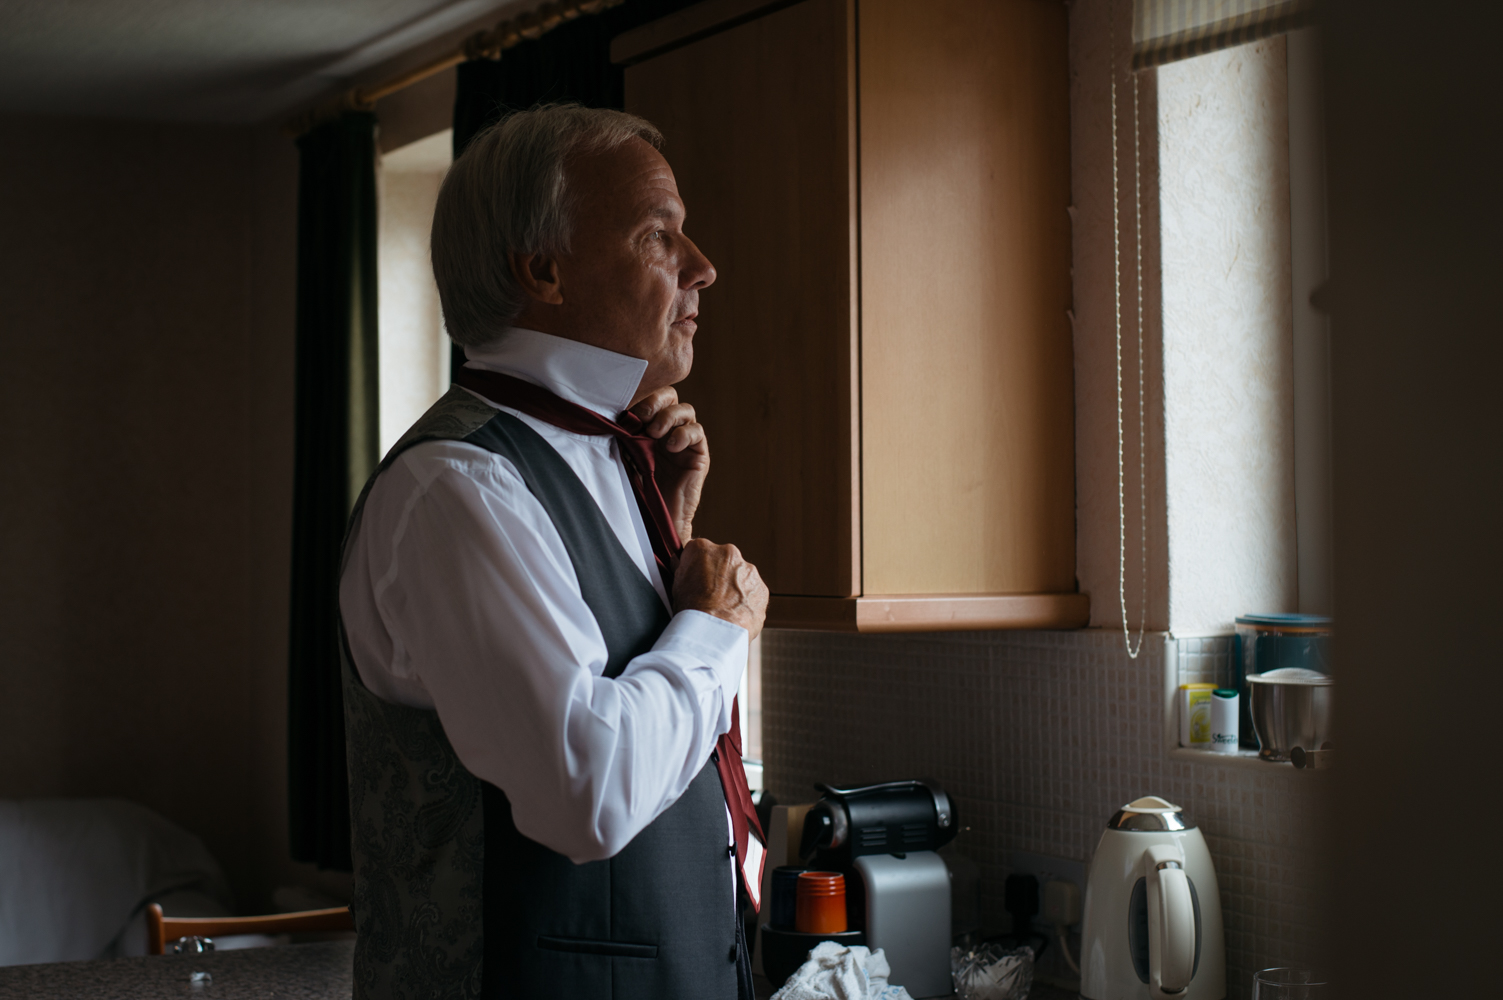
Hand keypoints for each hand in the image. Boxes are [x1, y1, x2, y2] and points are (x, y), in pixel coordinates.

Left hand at [629, 387, 708, 540]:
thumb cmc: (635, 491)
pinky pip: (696, 432)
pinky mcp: (698, 454)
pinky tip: (670, 446)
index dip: (643, 397)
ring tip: (655, 433)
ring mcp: (684, 441)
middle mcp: (667, 430)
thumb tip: (608, 414)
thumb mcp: (623, 458)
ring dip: (669, 417)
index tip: (627, 410)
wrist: (654, 520)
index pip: (650, 397)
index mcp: (647, 426)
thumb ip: (622, 437)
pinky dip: (683, 434)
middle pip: (670, 396)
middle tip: (643, 416)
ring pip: (685, 411)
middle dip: (657, 401)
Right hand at [672, 538, 768, 639]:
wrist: (714, 633)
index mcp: (703, 549)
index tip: (696, 579)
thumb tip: (681, 563)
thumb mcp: (675, 585)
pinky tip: (734, 616)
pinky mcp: (762, 589)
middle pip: (723, 561)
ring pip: (741, 577)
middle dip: (718, 575)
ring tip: (722, 609)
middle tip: (709, 596)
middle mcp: (728, 553)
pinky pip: (753, 593)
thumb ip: (682, 569)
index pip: (699, 551)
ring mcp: (749, 571)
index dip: (697, 566)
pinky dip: (746, 602)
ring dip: (734, 589)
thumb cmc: (691, 610)